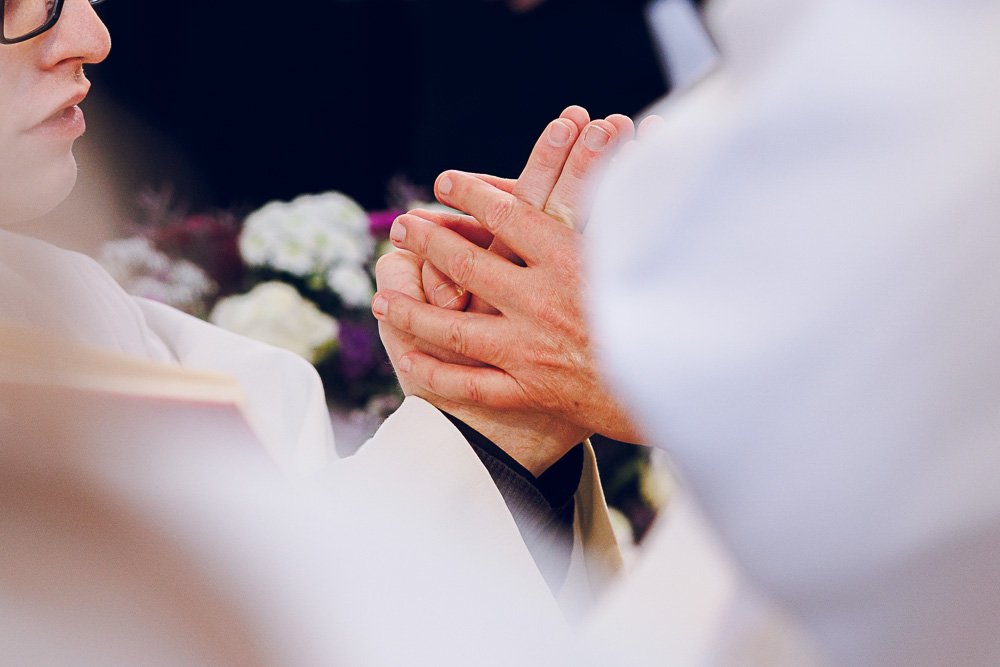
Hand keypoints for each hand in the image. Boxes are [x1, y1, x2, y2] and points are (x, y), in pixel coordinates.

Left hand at [372, 139, 646, 443]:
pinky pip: (470, 384)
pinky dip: (435, 373)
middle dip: (429, 240)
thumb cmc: (676, 311)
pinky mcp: (531, 391)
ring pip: (454, 327)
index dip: (471, 194)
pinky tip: (408, 361)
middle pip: (469, 263)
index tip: (445, 181)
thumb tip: (622, 158)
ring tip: (383, 296)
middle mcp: (544, 301)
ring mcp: (531, 349)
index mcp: (573, 259)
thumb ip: (617, 213)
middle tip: (402, 225)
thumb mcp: (646, 253)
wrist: (685, 388)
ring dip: (413, 309)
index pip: (509, 214)